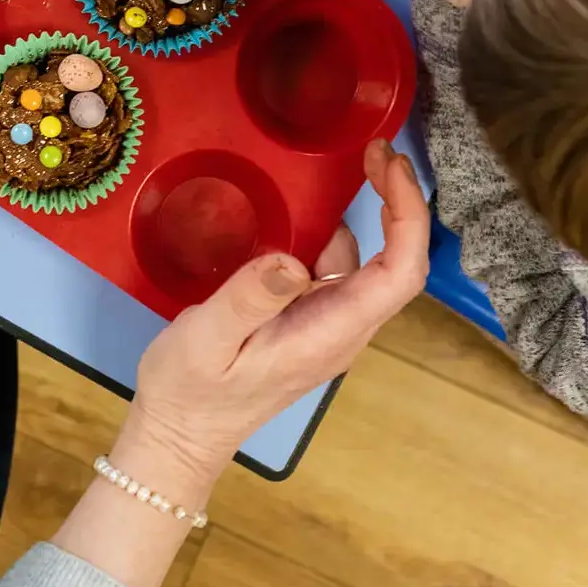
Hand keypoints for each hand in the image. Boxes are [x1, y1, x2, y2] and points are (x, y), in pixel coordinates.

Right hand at [111, 139, 430, 505]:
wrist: (180, 436)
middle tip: (375, 150)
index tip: (388, 166)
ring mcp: (329, 327)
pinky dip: (332, 234)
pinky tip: (307, 209)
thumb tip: (293, 258)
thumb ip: (249, 298)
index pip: (400, 273)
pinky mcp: (309, 323)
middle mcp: (343, 330)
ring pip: (366, 264)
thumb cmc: (191, 391)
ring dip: (367, 215)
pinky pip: (336, 272)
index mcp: (332, 333)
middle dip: (397, 203)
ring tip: (351, 164)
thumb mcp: (206, 339)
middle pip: (396, 264)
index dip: (407, 216)